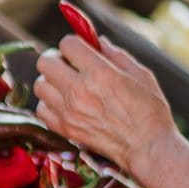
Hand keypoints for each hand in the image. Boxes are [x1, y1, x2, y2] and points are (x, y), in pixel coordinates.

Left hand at [34, 35, 175, 173]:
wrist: (145, 146)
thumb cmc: (148, 109)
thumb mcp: (139, 73)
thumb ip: (114, 54)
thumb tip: (96, 41)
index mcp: (98, 72)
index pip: (66, 44)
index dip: (73, 44)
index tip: (81, 51)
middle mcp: (78, 91)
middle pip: (45, 63)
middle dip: (56, 59)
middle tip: (68, 66)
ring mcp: (68, 112)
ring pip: (39, 86)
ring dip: (50, 82)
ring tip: (65, 86)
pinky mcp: (64, 129)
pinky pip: (41, 110)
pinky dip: (48, 105)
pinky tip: (63, 105)